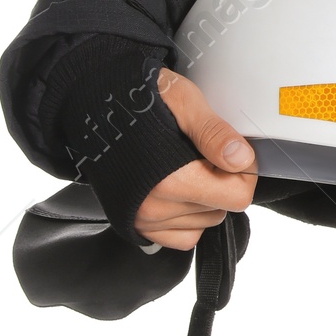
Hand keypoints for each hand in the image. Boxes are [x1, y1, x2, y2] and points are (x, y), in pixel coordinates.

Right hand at [134, 69, 256, 249]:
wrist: (92, 105)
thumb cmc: (135, 98)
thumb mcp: (182, 100)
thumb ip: (213, 132)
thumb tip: (241, 158)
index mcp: (169, 179)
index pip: (237, 197)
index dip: (243, 172)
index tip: (230, 152)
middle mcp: (154, 207)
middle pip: (222, 209)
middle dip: (223, 182)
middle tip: (204, 153)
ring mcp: (145, 221)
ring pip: (205, 222)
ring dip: (206, 198)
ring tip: (186, 166)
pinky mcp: (138, 226)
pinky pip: (184, 237)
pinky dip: (189, 217)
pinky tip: (181, 189)